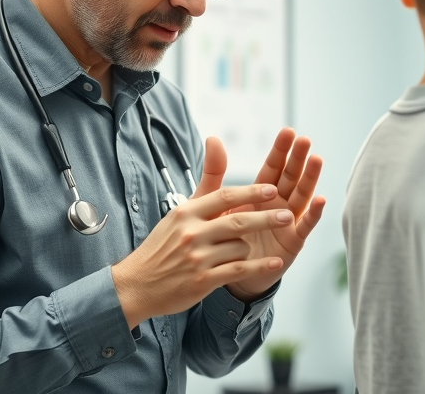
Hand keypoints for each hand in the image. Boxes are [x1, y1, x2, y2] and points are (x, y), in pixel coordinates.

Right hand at [111, 180, 294, 329]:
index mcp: (186, 212)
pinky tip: (274, 262)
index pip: (223, 197)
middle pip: (238, 222)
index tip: (272, 190)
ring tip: (243, 250)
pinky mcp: (203, 281)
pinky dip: (259, 266)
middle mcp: (191, 233)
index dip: (250, 193)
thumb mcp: (181, 212)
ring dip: (248, 248)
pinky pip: (239, 270)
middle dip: (266, 218)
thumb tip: (215, 140)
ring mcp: (197, 258)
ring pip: (240, 247)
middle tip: (286, 215)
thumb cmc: (163, 245)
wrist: (137, 284)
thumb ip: (206, 182)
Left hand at [197, 129, 325, 301]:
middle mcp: (277, 204)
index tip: (288, 132)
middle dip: (297, 159)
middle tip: (305, 140)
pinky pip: (304, 226)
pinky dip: (313, 213)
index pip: (272, 167)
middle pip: (290, 177)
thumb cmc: (222, 237)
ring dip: (309, 179)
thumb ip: (215, 172)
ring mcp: (287, 222)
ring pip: (301, 196)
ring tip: (317, 160)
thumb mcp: (215, 203)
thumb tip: (213, 138)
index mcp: (259, 193)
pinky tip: (320, 199)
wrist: (226, 274)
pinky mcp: (292, 242)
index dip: (280, 151)